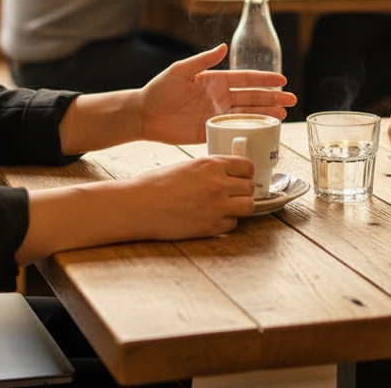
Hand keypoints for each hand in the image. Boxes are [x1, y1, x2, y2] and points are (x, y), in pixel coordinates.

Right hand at [130, 155, 255, 239]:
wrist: (139, 206)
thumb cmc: (157, 184)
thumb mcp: (188, 166)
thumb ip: (211, 169)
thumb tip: (228, 174)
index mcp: (212, 164)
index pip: (247, 166)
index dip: (246, 172)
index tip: (241, 177)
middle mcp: (218, 184)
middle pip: (250, 187)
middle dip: (243, 191)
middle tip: (232, 194)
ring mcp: (217, 206)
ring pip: (248, 206)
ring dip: (240, 207)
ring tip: (227, 207)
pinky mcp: (210, 226)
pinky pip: (233, 224)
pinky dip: (226, 222)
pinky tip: (212, 218)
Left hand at [135, 44, 295, 143]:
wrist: (144, 115)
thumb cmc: (159, 89)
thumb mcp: (180, 71)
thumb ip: (203, 60)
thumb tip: (223, 47)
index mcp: (215, 80)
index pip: (245, 79)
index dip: (264, 79)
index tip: (282, 80)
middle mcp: (220, 97)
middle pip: (252, 97)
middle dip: (273, 98)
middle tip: (292, 100)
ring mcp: (217, 115)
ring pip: (248, 114)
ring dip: (266, 114)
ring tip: (283, 115)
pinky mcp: (211, 131)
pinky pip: (234, 131)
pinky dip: (250, 130)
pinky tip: (262, 131)